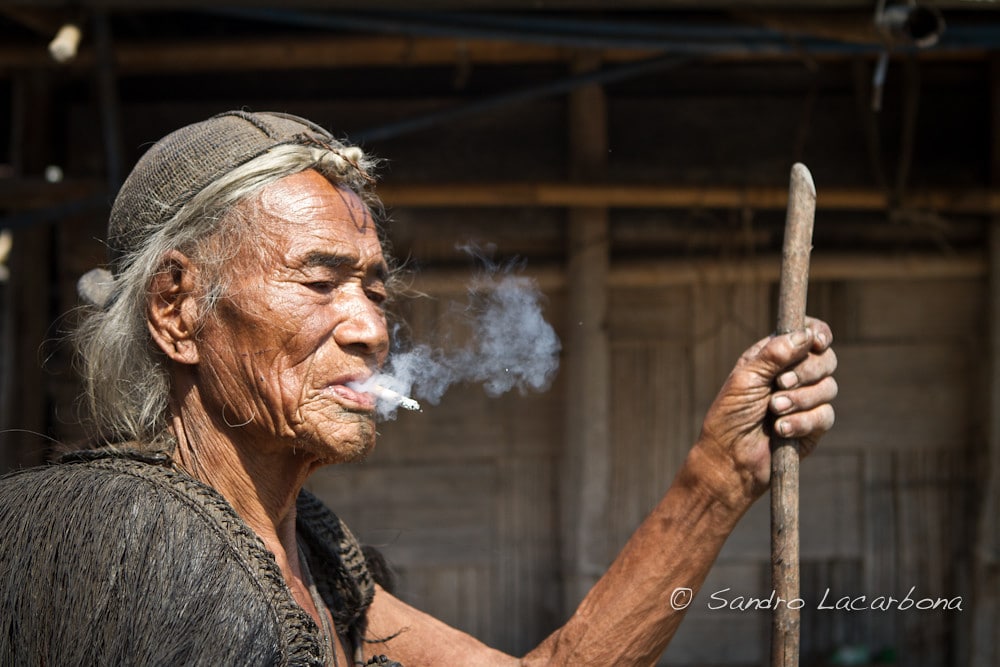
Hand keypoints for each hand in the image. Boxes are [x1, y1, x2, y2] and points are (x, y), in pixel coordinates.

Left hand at [695, 317, 836, 506]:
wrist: (730, 458)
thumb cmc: (730, 415)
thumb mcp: (746, 379)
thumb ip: (774, 354)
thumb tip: (806, 334)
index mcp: (775, 357)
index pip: (808, 334)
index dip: (818, 333)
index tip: (818, 341)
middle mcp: (793, 375)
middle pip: (826, 358)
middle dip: (807, 370)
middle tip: (780, 383)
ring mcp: (806, 400)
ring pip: (829, 387)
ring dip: (800, 398)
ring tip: (774, 410)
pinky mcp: (813, 426)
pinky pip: (825, 415)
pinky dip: (803, 421)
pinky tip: (781, 430)